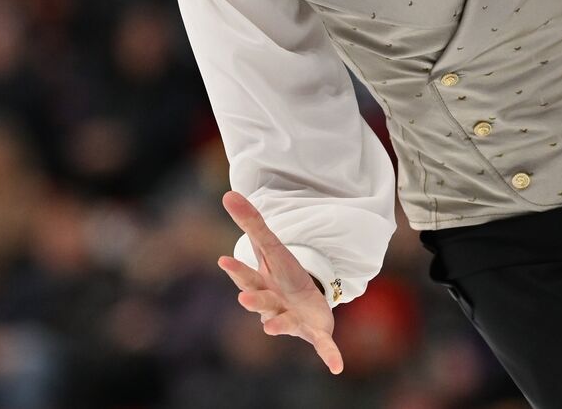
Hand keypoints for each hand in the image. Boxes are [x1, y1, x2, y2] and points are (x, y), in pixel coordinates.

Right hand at [217, 190, 343, 373]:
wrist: (304, 304)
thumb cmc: (282, 277)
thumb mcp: (272, 248)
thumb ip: (252, 222)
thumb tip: (228, 193)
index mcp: (262, 285)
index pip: (247, 275)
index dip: (237, 269)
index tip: (224, 259)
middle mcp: (272, 306)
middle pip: (261, 302)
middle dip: (253, 300)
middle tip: (244, 297)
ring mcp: (293, 321)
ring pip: (283, 324)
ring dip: (277, 326)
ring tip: (272, 326)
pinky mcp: (314, 333)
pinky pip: (322, 346)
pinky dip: (329, 355)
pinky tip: (337, 367)